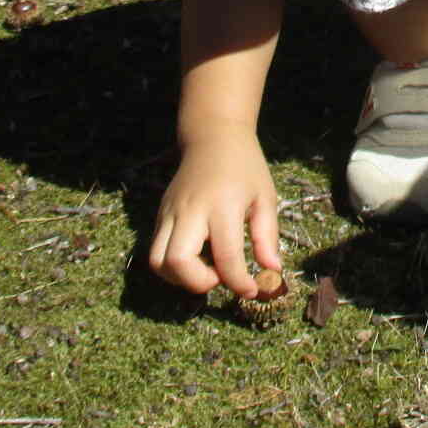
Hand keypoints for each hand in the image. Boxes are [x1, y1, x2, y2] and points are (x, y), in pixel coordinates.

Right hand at [147, 126, 283, 296]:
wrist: (213, 137)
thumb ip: (268, 236)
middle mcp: (190, 210)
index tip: (251, 290)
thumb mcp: (265, 197)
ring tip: (206, 270)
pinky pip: (155, 251)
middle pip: (177, 262)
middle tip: (220, 277)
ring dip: (179, 279)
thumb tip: (272, 271)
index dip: (238, 282)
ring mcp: (169, 213)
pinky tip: (197, 258)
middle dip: (198, 283)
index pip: (225, 255)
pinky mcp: (159, 215)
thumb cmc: (245, 167)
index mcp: (222, 205)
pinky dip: (172, 267)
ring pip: (157, 261)